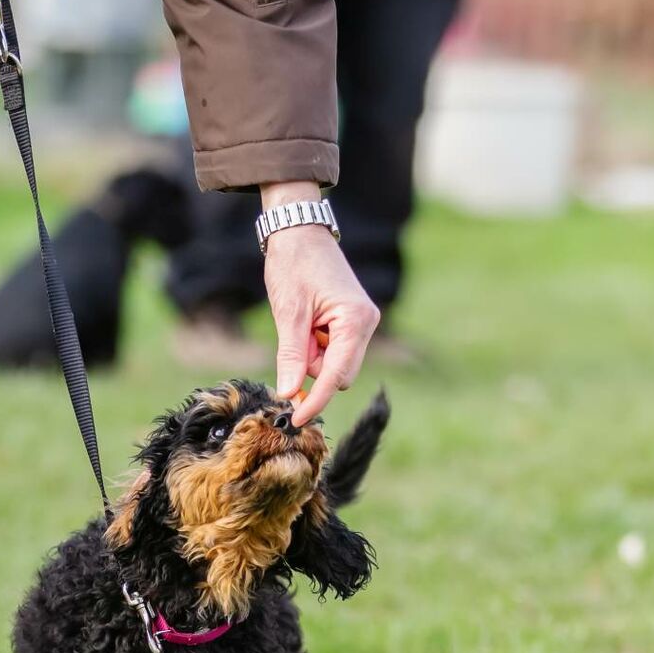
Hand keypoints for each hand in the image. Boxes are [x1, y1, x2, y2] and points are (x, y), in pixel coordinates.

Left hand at [260, 180, 379, 425]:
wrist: (299, 232)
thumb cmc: (293, 265)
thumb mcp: (288, 313)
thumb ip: (292, 356)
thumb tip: (290, 393)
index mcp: (356, 320)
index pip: (337, 376)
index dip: (316, 401)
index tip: (297, 420)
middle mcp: (366, 323)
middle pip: (339, 374)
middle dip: (312, 370)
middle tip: (290, 344)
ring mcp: (361, 323)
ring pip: (334, 364)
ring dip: (311, 357)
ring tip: (298, 323)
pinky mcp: (351, 322)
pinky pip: (332, 349)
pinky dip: (315, 346)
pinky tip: (305, 322)